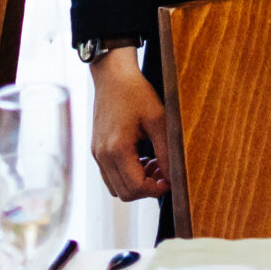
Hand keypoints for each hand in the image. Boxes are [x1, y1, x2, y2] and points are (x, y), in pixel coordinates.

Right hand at [88, 48, 169, 200]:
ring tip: (155, 164)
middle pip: (124, 193)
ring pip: (116, 187)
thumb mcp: (158, 119)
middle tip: (164, 172)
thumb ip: (166, 151)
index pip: (136, 188)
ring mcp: (97, 154)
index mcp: (117, 149)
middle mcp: (102, 156)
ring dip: (137, 183)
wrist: (113, 76)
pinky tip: (142, 158)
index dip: (156, 190)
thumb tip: (174, 176)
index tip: (171, 180)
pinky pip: (110, 175)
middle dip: (147, 189)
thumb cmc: (136, 93)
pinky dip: (127, 174)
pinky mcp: (96, 150)